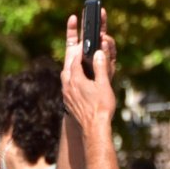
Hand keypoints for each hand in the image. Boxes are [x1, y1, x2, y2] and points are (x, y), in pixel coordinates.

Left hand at [61, 10, 117, 126]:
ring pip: (66, 73)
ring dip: (71, 64)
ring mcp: (66, 93)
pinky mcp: (67, 100)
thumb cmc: (101, 107)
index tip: (85, 39)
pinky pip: (67, 83)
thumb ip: (100, 67)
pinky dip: (72, 76)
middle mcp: (67, 84)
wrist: (94, 128)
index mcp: (75, 78)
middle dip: (73, 52)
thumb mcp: (103, 85)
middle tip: (77, 42)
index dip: (81, 47)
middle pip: (68, 63)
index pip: (75, 57)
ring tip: (77, 58)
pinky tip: (77, 77)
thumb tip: (98, 52)